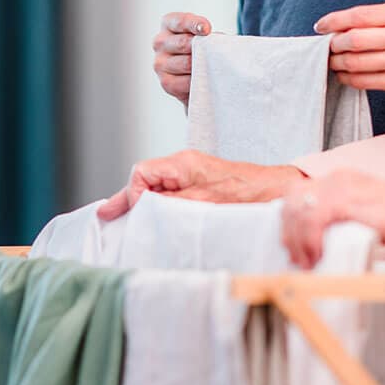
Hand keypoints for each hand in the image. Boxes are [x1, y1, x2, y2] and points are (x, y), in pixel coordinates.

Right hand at [97, 149, 304, 220]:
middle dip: (129, 199)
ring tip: (126, 221)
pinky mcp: (200, 186)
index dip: (133, 194)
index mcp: (182, 163)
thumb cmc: (245, 195)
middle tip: (108, 217)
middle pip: (145, 179)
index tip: (135, 213)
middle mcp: (184, 165)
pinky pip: (171, 194)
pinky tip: (153, 221)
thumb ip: (168, 203)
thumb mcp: (201, 202)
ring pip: (156, 188)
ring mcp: (192, 175)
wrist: (276, 191)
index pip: (142, 172)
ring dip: (144, 205)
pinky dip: (160, 206)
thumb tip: (141, 205)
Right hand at [153, 12, 211, 106]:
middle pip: (183, 43)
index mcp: (169, 24)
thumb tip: (215, 41)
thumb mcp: (204, 34)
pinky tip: (205, 78)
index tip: (207, 30)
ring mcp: (159, 63)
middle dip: (201, 48)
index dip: (195, 24)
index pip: (180, 21)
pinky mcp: (166, 82)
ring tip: (213, 66)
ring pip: (186, 63)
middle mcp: (160, 42)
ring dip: (202, 65)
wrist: (198, 72)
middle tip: (214, 52)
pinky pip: (185, 82)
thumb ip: (206, 34)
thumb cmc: (202, 47)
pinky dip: (198, 80)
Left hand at [281, 170, 384, 268]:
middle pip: (293, 200)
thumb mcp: (359, 209)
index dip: (289, 219)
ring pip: (300, 211)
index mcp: (338, 178)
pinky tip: (316, 255)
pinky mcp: (345, 201)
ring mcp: (339, 188)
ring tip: (305, 260)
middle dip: (289, 231)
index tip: (291, 242)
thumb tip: (316, 237)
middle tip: (295, 256)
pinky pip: (314, 221)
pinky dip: (310, 241)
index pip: (298, 192)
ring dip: (297, 241)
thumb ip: (338, 215)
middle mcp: (335, 178)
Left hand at [315, 0, 384, 126]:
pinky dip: (348, 78)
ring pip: (355, 62)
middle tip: (328, 46)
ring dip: (338, 63)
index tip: (320, 26)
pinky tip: (345, 74)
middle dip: (334, 44)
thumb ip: (379, 18)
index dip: (334, 21)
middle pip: (353, 40)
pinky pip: (363, 81)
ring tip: (334, 61)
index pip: (359, 15)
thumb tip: (340, 25)